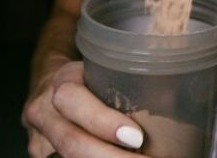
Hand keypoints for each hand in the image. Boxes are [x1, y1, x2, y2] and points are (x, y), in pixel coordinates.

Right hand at [22, 61, 145, 157]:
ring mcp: (39, 140)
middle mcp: (44, 113)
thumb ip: (129, 81)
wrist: (52, 84)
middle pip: (71, 143)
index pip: (75, 103)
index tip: (137, 137)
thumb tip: (177, 96)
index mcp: (61, 83)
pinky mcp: (43, 155)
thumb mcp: (105, 68)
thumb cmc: (88, 76)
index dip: (104, 123)